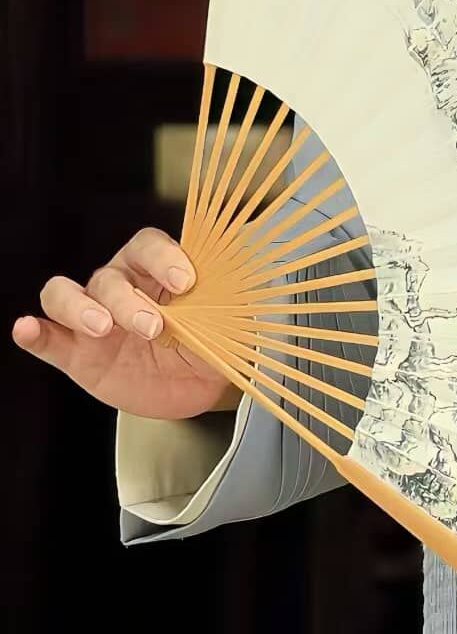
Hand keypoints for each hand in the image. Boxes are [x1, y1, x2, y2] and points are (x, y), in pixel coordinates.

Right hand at [12, 226, 235, 418]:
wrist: (197, 388)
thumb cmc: (210, 341)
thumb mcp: (227, 321)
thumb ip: (228, 299)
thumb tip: (253, 273)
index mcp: (157, 270)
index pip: (148, 245)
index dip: (163, 258)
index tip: (187, 281)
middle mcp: (120, 286)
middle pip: (108, 275)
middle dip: (128, 299)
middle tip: (152, 326)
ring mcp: (93, 320)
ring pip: (65, 294)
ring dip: (78, 307)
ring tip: (100, 328)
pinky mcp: (75, 354)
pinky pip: (47, 337)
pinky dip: (33, 332)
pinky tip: (27, 330)